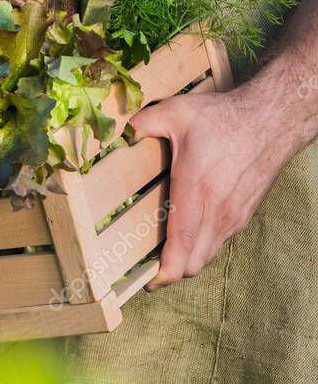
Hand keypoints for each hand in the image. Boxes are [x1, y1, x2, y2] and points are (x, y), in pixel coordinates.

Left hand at [129, 88, 303, 290]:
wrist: (273, 120)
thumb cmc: (224, 117)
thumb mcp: (175, 112)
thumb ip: (142, 123)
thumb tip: (121, 134)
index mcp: (196, 190)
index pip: (182, 244)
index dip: (167, 271)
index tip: (151, 282)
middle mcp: (217, 210)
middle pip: (194, 260)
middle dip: (171, 271)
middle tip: (147, 267)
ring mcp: (233, 214)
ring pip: (208, 254)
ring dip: (187, 260)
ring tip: (164, 255)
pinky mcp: (244, 213)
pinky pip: (219, 241)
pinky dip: (202, 247)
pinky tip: (188, 235)